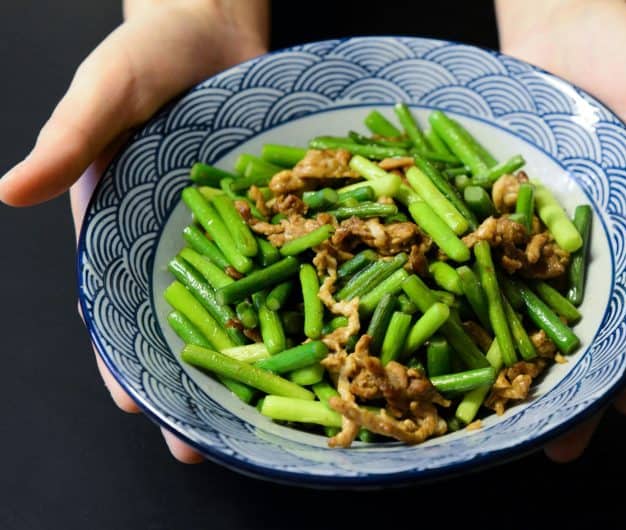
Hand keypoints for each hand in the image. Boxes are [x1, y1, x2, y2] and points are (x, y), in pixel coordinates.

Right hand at [0, 0, 268, 463]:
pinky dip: (293, 295)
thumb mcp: (103, 92)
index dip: (122, 355)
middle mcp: (170, 235)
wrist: (212, 22)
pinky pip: (281, 257)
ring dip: (246, 354)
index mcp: (119, 223)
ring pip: (234, 302)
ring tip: (263, 414)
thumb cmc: (147, 52)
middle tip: (204, 442)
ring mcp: (222, 226)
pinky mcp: (266, 207)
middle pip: (175, 319)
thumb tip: (9, 191)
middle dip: (188, 380)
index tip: (137, 405)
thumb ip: (69, 141)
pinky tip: (314, 336)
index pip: (112, 303)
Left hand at [496, 0, 625, 460]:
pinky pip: (501, 257)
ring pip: (545, 298)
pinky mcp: (515, 205)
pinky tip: (470, 336)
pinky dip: (489, 296)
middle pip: (598, 314)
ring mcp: (557, 221)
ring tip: (510, 413)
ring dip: (531, 354)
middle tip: (559, 440)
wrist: (560, 19)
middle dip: (583, 376)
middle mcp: (607, 229)